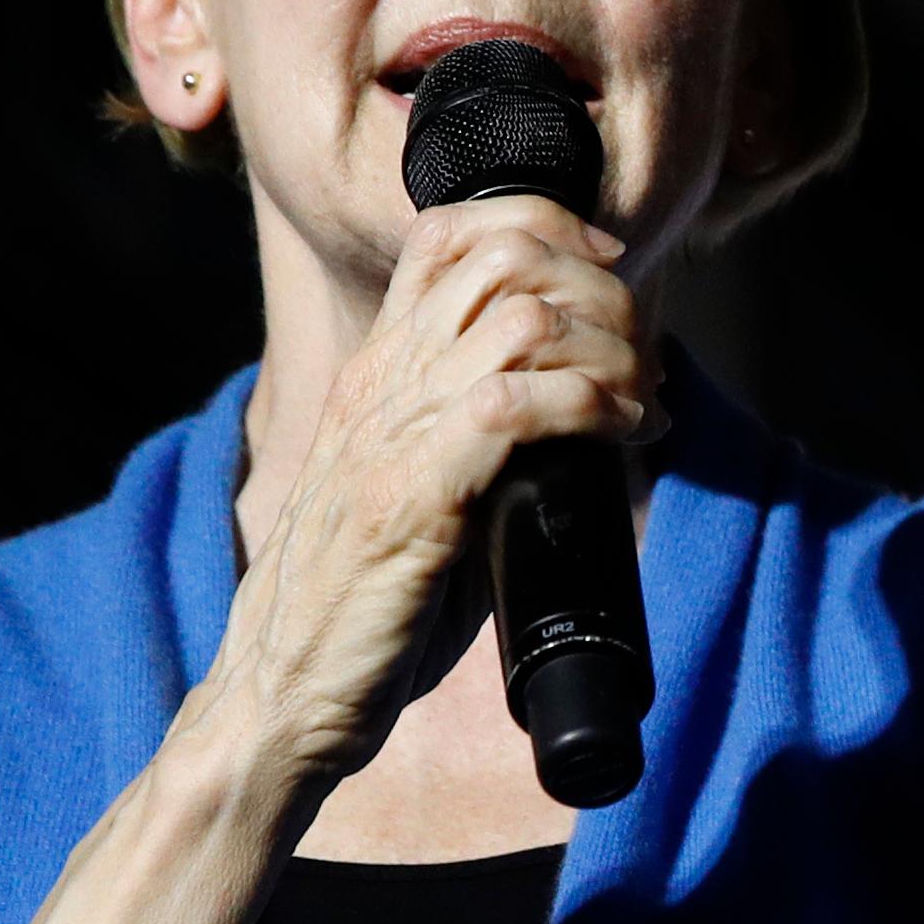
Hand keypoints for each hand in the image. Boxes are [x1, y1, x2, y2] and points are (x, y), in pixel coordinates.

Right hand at [212, 196, 648, 786]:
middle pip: (503, 257)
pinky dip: (590, 405)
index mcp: (378, 373)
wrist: (281, 693)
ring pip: (523, 318)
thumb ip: (487, 448)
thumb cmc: (362, 610)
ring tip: (639, 401)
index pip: (448, 236)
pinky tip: (620, 435)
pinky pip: (515, 404)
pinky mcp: (412, 494)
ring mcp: (392, 433)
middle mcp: (380, 382)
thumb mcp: (427, 499)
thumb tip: (591, 432)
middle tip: (642, 355)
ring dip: (608, 348)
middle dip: (599, 288)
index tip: (609, 276)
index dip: (546, 229)